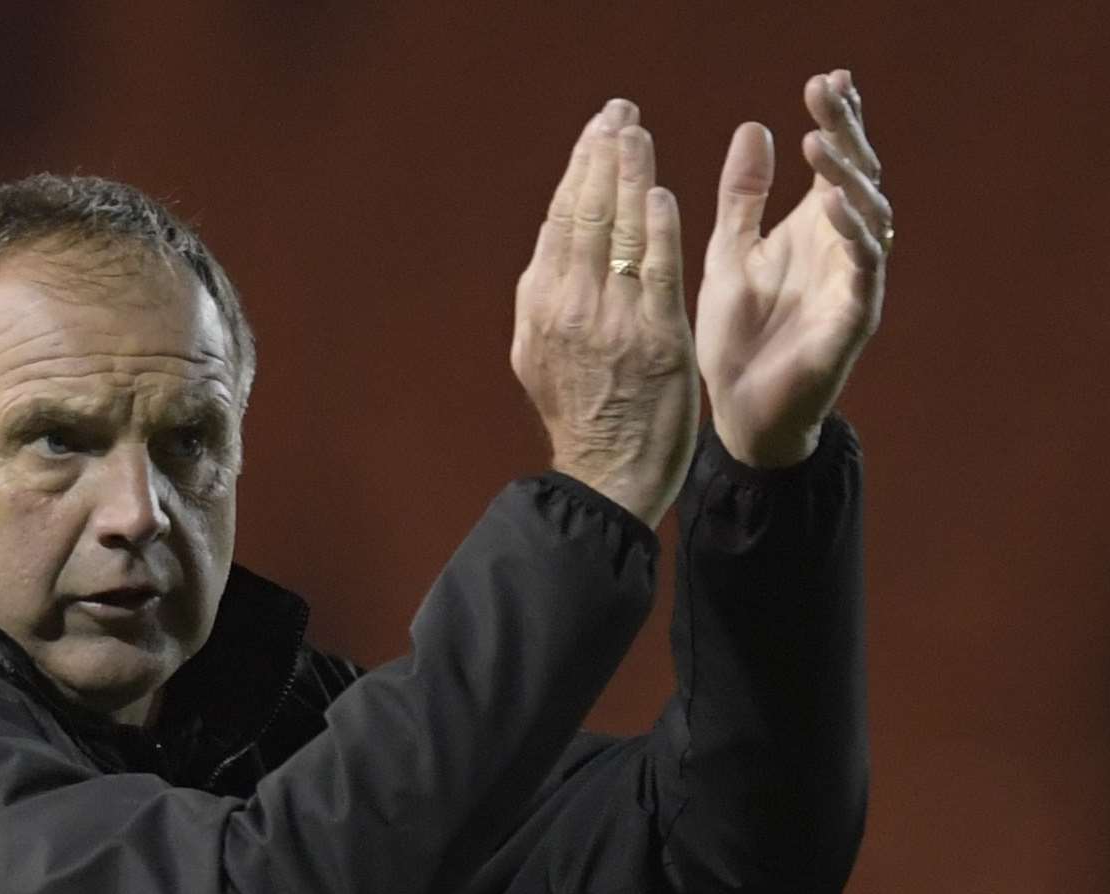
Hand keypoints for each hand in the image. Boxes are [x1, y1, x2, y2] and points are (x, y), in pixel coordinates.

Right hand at [512, 99, 699, 527]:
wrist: (608, 474)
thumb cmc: (582, 416)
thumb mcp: (541, 354)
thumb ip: (548, 301)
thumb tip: (553, 252)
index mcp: (540, 306)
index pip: (558, 221)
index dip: (576, 171)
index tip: (594, 133)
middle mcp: (568, 306)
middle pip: (583, 214)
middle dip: (601, 156)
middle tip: (618, 114)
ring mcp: (610, 320)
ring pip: (616, 232)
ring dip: (628, 176)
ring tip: (637, 134)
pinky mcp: (655, 337)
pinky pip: (655, 270)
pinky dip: (656, 229)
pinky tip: (660, 195)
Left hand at [696, 69, 891, 466]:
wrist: (739, 412)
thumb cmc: (738, 336)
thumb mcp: (730, 253)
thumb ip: (743, 196)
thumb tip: (755, 126)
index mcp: (813, 229)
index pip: (835, 162)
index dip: (837, 119)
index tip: (824, 79)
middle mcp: (842, 249)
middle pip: (860, 176)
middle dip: (847, 132)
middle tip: (826, 92)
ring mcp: (852, 283)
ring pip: (871, 217)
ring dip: (847, 177)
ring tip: (820, 141)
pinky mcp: (852, 321)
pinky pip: (864, 272)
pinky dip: (854, 237)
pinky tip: (833, 207)